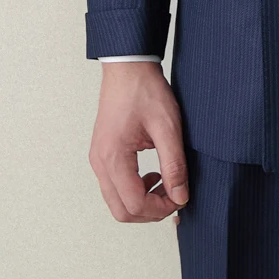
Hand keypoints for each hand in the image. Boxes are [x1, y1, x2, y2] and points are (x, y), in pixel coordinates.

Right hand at [88, 61, 188, 221]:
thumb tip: (180, 197)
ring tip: (166, 182)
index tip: (181, 198)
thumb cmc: (145, 90)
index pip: (134, 204)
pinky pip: (115, 187)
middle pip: (121, 211)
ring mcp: (98, 159)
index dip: (160, 208)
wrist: (128, 67)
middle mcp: (100, 162)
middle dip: (151, 211)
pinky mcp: (102, 154)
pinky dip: (134, 190)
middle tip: (175, 196)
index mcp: (113, 157)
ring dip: (142, 202)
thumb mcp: (168, 126)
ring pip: (117, 202)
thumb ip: (174, 164)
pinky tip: (154, 174)